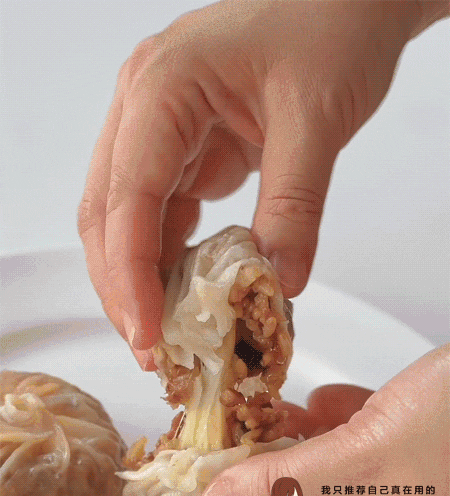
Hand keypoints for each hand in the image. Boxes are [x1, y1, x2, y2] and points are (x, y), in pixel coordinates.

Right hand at [78, 0, 440, 366]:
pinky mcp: (184, 151)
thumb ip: (295, 205)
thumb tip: (278, 285)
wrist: (347, 2)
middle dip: (123, 285)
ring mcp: (160, 130)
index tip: (148, 332)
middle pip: (107, 213)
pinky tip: (187, 295)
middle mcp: (144, 107)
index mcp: (162, 85)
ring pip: (128, 220)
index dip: (131, 273)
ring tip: (165, 334)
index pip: (127, 195)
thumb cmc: (331, 28)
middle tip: (151, 347)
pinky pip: (164, 216)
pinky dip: (170, 261)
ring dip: (142, 279)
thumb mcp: (317, 119)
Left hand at [201, 344, 448, 495]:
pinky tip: (324, 401)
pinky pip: (352, 442)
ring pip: (324, 471)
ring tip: (261, 411)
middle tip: (223, 446)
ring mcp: (399, 486)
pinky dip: (333, 421)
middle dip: (266, 474)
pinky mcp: (401, 447)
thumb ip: (289, 484)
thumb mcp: (367, 458)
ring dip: (295, 441)